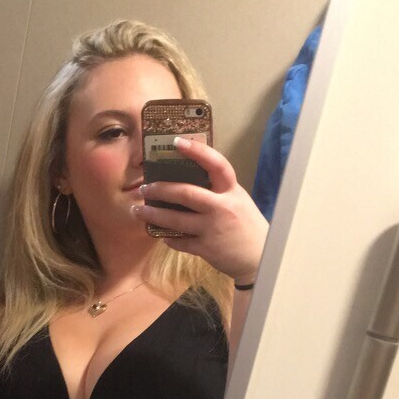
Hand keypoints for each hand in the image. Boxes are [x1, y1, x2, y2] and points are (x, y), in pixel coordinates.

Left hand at [135, 137, 267, 283]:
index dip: (197, 151)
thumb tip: (188, 177)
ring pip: (175, 220)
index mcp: (232, 191)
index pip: (216, 164)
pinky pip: (180, 242)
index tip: (176, 142)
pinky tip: (160, 234)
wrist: (259, 257)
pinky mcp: (206, 249)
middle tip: (145, 187)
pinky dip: (168, 238)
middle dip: (161, 189)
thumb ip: (218, 190)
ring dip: (153, 214)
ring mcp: (212, 229)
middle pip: (186, 193)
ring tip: (138, 210)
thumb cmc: (247, 225)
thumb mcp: (238, 200)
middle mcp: (221, 208)